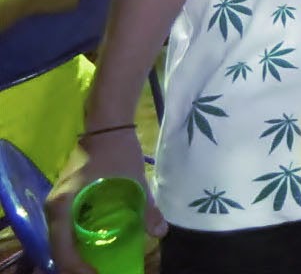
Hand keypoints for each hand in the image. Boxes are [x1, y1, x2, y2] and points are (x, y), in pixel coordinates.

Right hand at [47, 131, 165, 273]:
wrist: (107, 125)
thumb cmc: (117, 153)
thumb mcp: (134, 181)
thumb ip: (147, 209)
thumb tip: (160, 233)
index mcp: (62, 207)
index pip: (63, 250)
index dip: (77, 269)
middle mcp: (53, 208)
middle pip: (58, 248)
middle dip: (76, 265)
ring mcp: (57, 203)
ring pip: (61, 239)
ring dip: (75, 254)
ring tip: (95, 265)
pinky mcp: (64, 199)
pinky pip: (65, 227)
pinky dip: (76, 240)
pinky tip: (94, 246)